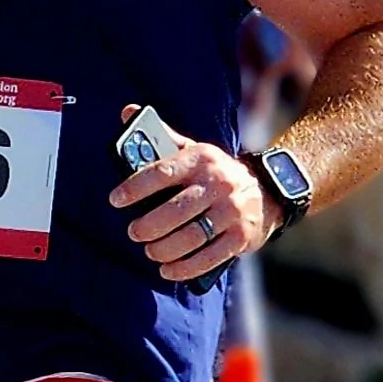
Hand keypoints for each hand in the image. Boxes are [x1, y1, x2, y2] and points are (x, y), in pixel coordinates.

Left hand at [109, 109, 271, 281]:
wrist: (267, 190)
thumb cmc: (215, 173)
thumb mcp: (194, 150)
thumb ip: (162, 136)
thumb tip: (127, 112)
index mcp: (201, 159)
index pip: (162, 172)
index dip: (135, 188)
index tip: (116, 200)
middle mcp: (218, 184)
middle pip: (175, 211)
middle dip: (148, 225)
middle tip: (134, 232)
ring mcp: (231, 211)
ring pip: (191, 237)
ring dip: (164, 249)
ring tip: (150, 252)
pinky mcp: (241, 237)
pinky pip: (209, 257)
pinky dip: (185, 268)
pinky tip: (168, 270)